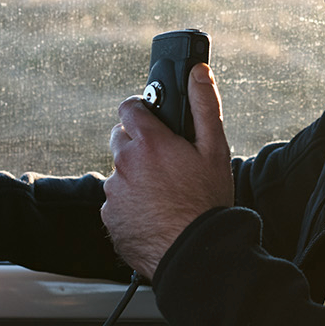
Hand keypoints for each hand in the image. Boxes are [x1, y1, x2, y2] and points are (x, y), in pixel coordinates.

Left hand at [101, 63, 233, 280]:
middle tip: (165, 159)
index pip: (128, 106)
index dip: (141, 109)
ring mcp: (113, 192)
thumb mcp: (215, 149)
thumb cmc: (207, 202)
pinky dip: (130, 203)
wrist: (193, 254)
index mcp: (148, 142)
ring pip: (119, 171)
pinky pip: (116, 201)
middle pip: (120, 138)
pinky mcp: (109, 217)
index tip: (152, 118)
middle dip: (138, 143)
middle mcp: (124, 163)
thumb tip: (198, 71)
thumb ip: (204, 105)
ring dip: (135, 174)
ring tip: (164, 192)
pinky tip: (154, 212)